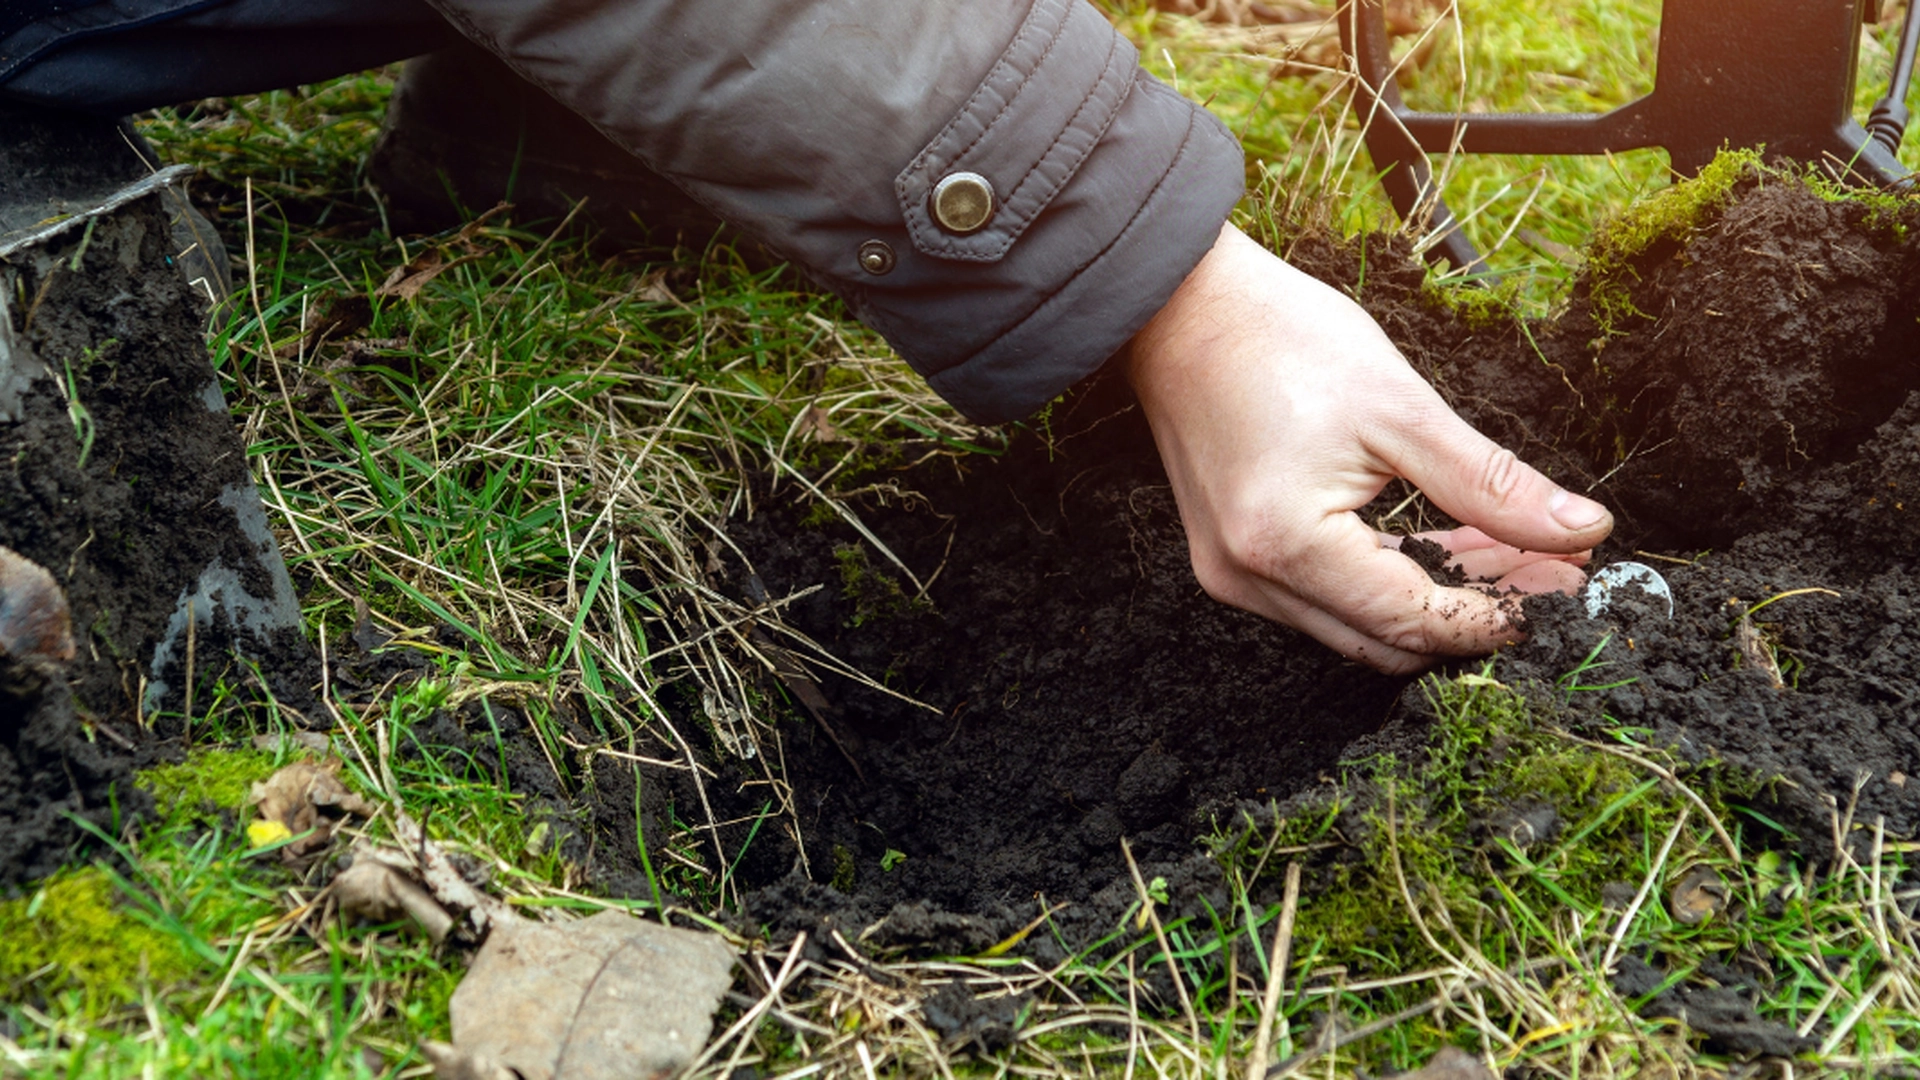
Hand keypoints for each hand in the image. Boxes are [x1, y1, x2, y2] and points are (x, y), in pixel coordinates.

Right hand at [1126, 224, 1611, 674]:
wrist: (1183, 307)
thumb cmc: (1278, 338)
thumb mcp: (1401, 407)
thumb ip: (1492, 483)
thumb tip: (1580, 529)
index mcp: (1285, 544)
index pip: (1414, 620)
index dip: (1501, 615)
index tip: (1570, 591)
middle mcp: (1250, 578)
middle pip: (1387, 640)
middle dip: (1478, 613)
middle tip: (1557, 570)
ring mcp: (1234, 574)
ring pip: (1360, 624)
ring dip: (1440, 597)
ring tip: (1519, 553)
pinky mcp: (1234, 557)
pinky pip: (1328, 595)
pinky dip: (1393, 579)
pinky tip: (1453, 542)